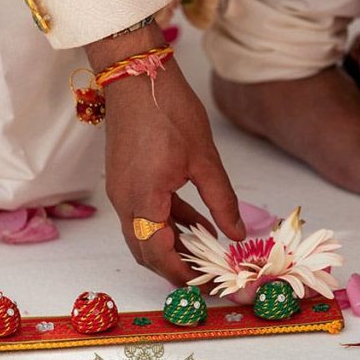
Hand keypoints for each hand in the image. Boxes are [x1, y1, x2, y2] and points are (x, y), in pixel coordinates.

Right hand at [84, 24, 245, 285]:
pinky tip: (198, 222)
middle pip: (146, 251)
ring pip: (144, 234)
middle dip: (175, 267)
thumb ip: (221, 201)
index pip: (158, 255)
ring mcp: (122, 190)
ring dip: (173, 245)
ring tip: (209, 250)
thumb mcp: (204, 159)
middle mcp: (125, 202)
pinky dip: (167, 223)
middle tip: (208, 275)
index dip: (182, 275)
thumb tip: (237, 234)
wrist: (135, 74)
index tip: (207, 285)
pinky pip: (144, 214)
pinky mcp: (125, 179)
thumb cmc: (168, 110)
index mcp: (143, 200)